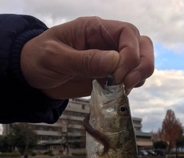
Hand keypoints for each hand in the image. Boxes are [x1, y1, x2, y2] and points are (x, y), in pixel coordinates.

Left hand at [20, 16, 153, 98]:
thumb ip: (85, 60)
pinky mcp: (109, 77)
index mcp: (95, 29)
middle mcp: (107, 42)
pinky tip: (117, 94)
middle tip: (126, 84)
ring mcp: (110, 60)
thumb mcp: (56, 57)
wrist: (33, 77)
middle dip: (141, 66)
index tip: (118, 75)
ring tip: (121, 90)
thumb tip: (115, 62)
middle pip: (142, 46)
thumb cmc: (38, 59)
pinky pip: (129, 79)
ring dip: (138, 77)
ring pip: (140, 63)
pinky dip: (130, 87)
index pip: (128, 33)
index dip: (130, 54)